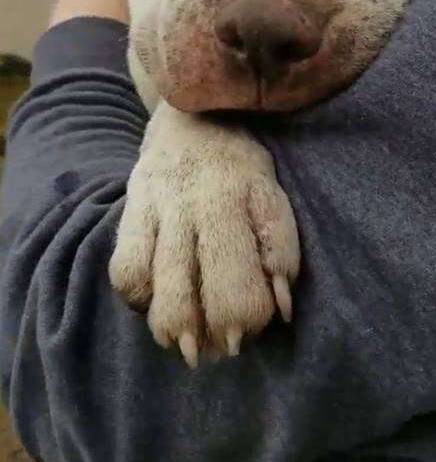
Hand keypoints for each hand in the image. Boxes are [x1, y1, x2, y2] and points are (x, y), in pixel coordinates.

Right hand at [109, 101, 299, 364]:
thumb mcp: (271, 195)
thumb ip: (280, 248)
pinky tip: (156, 302)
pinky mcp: (132, 206)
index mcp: (249, 192)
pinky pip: (125, 268)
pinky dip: (138, 297)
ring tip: (185, 341)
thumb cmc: (240, 168)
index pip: (257, 259)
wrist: (190, 114)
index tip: (251, 331)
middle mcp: (203, 196)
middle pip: (203, 277)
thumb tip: (283, 310)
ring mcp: (163, 201)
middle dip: (212, 327)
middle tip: (219, 347)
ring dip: (171, 323)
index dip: (254, 310)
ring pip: (155, 277)